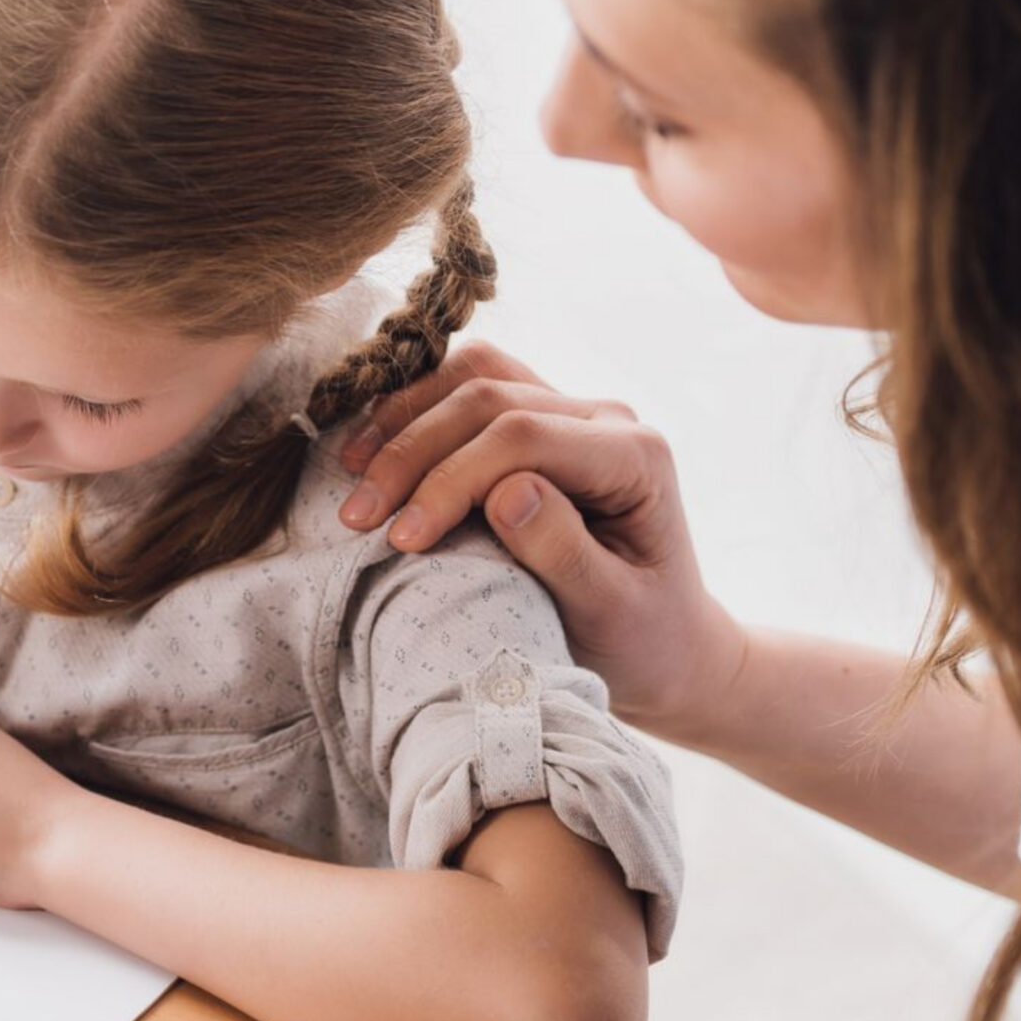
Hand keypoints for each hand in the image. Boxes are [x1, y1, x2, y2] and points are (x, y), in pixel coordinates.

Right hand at [337, 340, 746, 737]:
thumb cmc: (643, 641)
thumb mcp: (610, 613)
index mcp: (634, 456)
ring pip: (476, 375)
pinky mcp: (542, 422)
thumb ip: (564, 551)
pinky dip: (418, 410)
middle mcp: (606, 418)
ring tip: (353, 473)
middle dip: (414, 452)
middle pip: (490, 398)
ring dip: (406, 419)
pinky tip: (376, 448)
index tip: (402, 540)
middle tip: (357, 518)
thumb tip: (505, 491)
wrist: (667, 644)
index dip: (451, 479)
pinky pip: (472, 388)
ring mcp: (573, 412)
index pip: (523, 438)